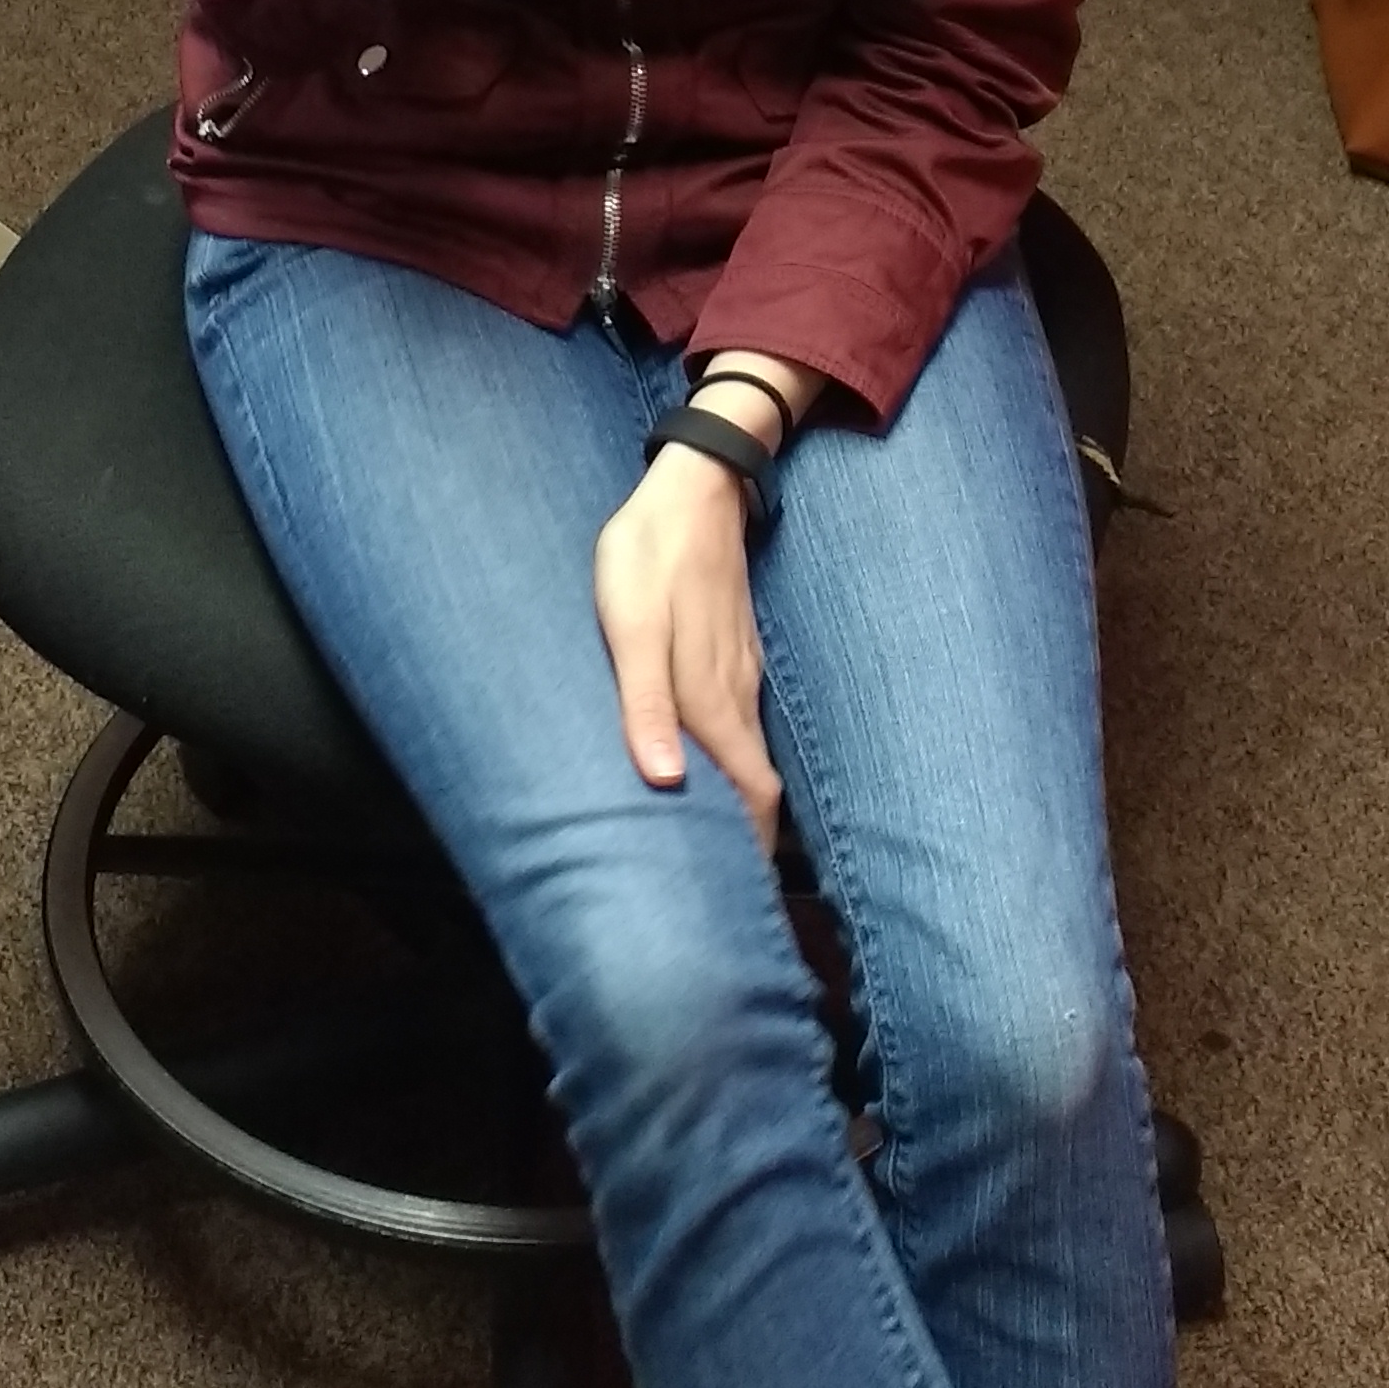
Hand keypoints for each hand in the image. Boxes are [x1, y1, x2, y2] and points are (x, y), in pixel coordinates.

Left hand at [593, 450, 782, 861]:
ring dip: (739, 800)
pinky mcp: (733, 650)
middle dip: (749, 838)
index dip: (753, 848)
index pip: (752, 793)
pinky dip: (732, 760)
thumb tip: (667, 782)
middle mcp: (735, 693)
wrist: (692, 486)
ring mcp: (740, 670)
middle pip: (756, 784)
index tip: (745, 901)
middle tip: (728, 890)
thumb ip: (646, 704)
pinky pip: (740, 722)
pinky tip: (705, 767)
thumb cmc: (650, 557)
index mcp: (712, 698)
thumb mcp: (632, 627)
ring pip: (749, 753)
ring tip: (714, 843)